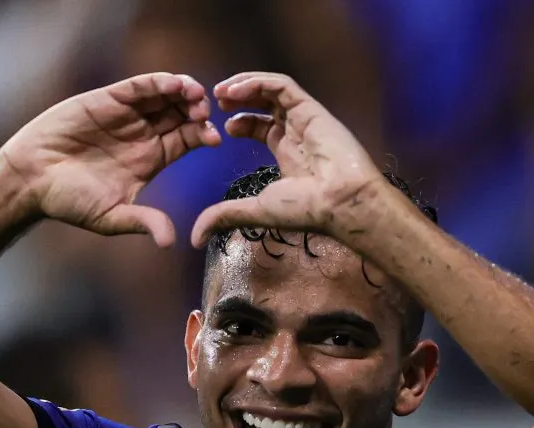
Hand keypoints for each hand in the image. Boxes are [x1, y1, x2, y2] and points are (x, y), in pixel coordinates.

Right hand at [0, 72, 220, 247]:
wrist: (30, 179)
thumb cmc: (68, 202)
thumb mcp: (111, 217)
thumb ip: (142, 222)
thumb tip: (170, 242)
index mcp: (150, 160)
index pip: (186, 141)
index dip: (203, 136)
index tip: (215, 138)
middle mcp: (142, 135)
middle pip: (182, 115)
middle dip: (198, 110)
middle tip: (206, 112)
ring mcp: (126, 115)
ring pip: (165, 96)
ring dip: (184, 92)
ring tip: (195, 95)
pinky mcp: (108, 99)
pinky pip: (139, 86)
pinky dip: (157, 82)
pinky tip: (173, 84)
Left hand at [190, 72, 385, 247]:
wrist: (338, 202)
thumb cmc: (304, 208)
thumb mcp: (256, 210)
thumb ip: (224, 216)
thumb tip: (195, 238)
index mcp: (288, 153)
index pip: (261, 126)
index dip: (239, 122)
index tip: (221, 128)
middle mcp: (296, 132)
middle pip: (265, 104)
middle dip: (238, 99)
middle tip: (214, 102)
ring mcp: (304, 118)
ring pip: (272, 89)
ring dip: (244, 85)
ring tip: (220, 91)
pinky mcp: (311, 107)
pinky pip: (282, 85)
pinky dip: (258, 82)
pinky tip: (236, 90)